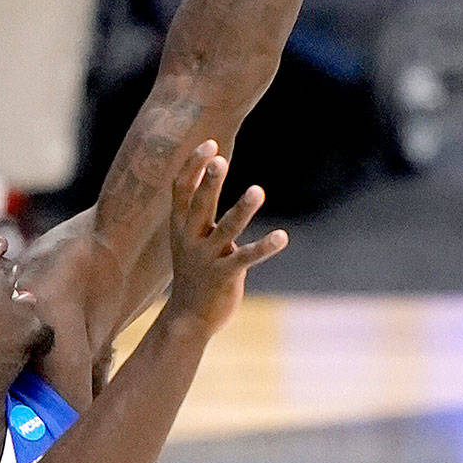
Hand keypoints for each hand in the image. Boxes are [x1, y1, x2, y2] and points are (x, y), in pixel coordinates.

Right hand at [164, 142, 286, 335]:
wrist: (188, 319)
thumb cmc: (194, 272)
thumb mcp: (189, 239)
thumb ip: (198, 213)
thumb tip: (208, 177)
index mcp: (180, 227)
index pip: (181, 189)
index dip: (193, 166)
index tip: (210, 144)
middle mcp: (190, 239)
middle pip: (199, 205)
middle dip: (209, 182)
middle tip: (220, 159)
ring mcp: (207, 258)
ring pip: (226, 229)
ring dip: (242, 209)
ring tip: (257, 190)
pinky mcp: (225, 276)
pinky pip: (246, 257)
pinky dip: (265, 246)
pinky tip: (282, 236)